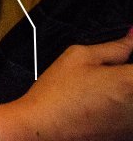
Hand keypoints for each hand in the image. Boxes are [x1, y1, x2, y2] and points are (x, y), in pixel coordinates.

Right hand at [4, 30, 132, 140]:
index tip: (126, 53)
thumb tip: (132, 37)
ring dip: (124, 92)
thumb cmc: (58, 92)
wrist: (44, 128)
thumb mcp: (79, 57)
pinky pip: (128, 114)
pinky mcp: (126, 135)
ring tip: (101, 90)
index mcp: (131, 81)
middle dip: (127, 72)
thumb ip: (114, 47)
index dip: (132, 55)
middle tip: (108, 71)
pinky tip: (101, 104)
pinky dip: (120, 107)